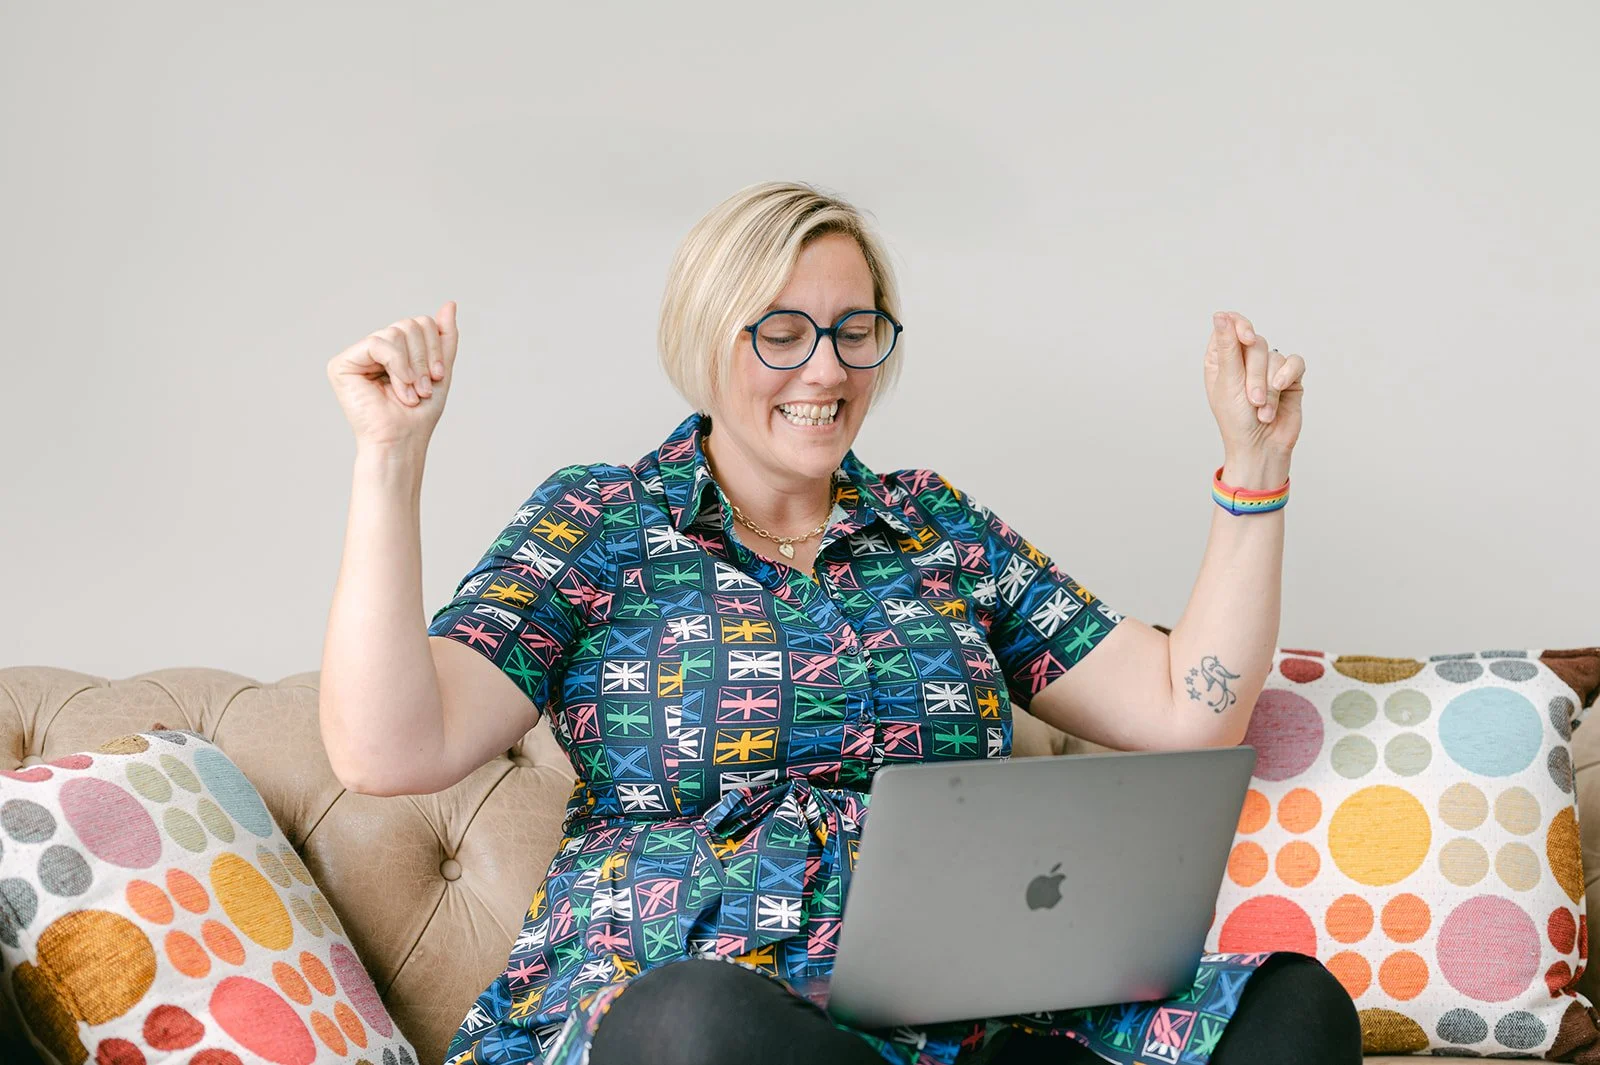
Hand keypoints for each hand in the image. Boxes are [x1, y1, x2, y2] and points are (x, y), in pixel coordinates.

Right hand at [326, 301, 459, 451]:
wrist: (403, 441)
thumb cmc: (419, 414)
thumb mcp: (440, 370)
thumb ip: (444, 338)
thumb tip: (450, 304)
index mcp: (396, 350)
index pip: (421, 323)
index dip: (435, 347)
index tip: (438, 377)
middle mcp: (374, 349)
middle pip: (409, 324)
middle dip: (424, 357)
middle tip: (424, 388)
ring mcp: (357, 355)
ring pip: (395, 332)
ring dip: (412, 367)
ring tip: (412, 393)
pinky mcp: (342, 364)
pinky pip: (377, 344)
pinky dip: (397, 365)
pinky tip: (400, 388)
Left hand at [1203, 310, 1305, 460]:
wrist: (1261, 448)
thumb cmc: (1237, 421)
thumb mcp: (1228, 383)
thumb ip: (1228, 347)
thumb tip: (1221, 315)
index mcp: (1221, 359)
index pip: (1229, 325)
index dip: (1239, 326)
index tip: (1247, 338)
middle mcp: (1244, 360)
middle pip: (1256, 343)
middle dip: (1255, 374)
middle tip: (1252, 400)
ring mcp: (1268, 368)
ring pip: (1275, 356)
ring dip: (1269, 387)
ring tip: (1263, 410)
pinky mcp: (1289, 377)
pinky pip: (1295, 362)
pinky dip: (1288, 377)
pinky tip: (1283, 391)